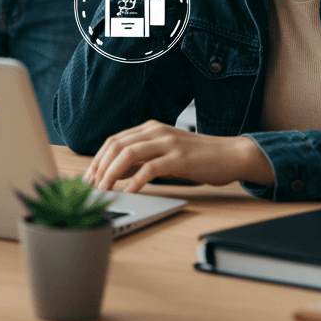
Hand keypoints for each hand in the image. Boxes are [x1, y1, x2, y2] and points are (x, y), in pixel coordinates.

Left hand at [82, 120, 273, 190]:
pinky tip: (130, 192)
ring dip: (112, 173)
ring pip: (128, 154)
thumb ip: (143, 159)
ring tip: (105, 189)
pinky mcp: (179, 158)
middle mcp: (155, 131)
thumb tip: (117, 172)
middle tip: (92, 186)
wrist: (231, 155)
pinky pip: (150, 168)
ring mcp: (167, 143)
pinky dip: (136, 181)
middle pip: (116, 145)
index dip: (98, 159)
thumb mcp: (166, 153)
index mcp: (149, 128)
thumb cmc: (198, 157)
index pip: (114, 141)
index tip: (90, 177)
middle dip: (100, 167)